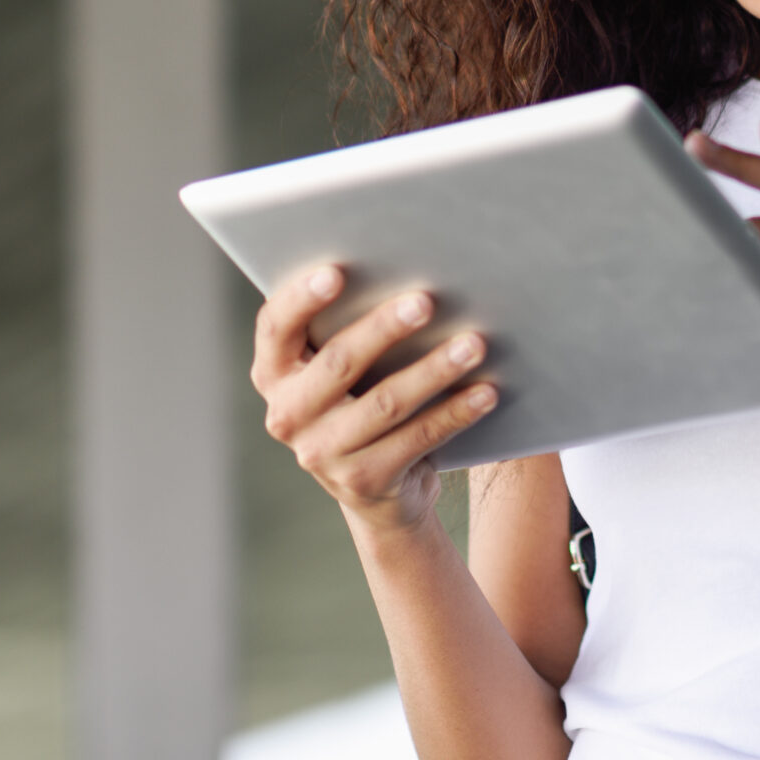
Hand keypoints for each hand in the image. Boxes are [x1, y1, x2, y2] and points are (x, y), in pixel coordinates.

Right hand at [251, 265, 496, 532]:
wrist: (374, 487)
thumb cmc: (358, 398)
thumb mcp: (336, 370)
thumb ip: (344, 327)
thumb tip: (405, 272)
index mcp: (273, 373)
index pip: (275, 327)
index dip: (301, 299)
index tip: (336, 271)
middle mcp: (287, 415)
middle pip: (338, 362)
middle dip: (384, 328)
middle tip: (426, 301)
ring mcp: (322, 453)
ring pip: (386, 403)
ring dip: (434, 370)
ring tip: (473, 344)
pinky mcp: (363, 481)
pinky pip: (418, 438)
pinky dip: (455, 412)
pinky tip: (485, 392)